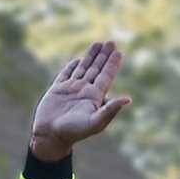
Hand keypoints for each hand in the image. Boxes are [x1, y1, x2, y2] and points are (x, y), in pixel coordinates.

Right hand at [31, 40, 130, 162]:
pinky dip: (72, 66)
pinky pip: (66, 74)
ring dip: (90, 56)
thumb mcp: (95, 122)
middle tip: (111, 42)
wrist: (50, 136)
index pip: (106, 76)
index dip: (112, 64)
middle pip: (96, 69)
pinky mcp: (57, 89)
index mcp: (94, 97)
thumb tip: (129, 99)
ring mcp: (70, 89)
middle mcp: (84, 91)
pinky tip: (78, 59)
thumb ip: (111, 110)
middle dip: (104, 56)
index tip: (119, 52)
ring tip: (98, 43)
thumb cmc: (73, 132)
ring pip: (83, 68)